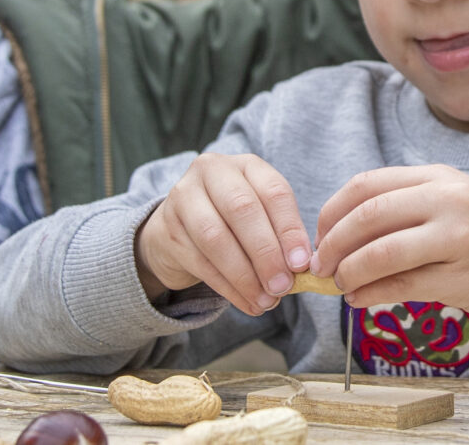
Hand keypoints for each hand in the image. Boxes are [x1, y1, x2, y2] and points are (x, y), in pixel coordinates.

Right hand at [134, 153, 312, 315]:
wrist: (180, 225)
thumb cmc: (234, 220)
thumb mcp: (261, 215)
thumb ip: (280, 235)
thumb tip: (300, 268)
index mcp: (246, 164)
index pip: (273, 191)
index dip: (289, 229)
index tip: (301, 263)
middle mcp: (211, 171)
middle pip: (241, 209)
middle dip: (265, 253)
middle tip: (283, 286)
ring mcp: (183, 197)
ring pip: (216, 238)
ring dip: (245, 276)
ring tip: (267, 301)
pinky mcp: (167, 229)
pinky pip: (200, 262)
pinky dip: (228, 288)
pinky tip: (247, 303)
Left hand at [309, 165, 468, 320]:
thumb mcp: (454, 200)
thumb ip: (406, 208)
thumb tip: (345, 234)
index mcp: (438, 177)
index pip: (365, 184)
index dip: (332, 211)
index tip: (320, 234)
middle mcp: (446, 200)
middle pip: (367, 216)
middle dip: (332, 244)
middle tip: (320, 265)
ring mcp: (456, 238)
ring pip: (381, 253)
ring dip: (349, 272)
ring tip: (340, 285)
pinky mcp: (462, 277)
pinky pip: (403, 286)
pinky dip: (372, 294)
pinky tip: (361, 299)